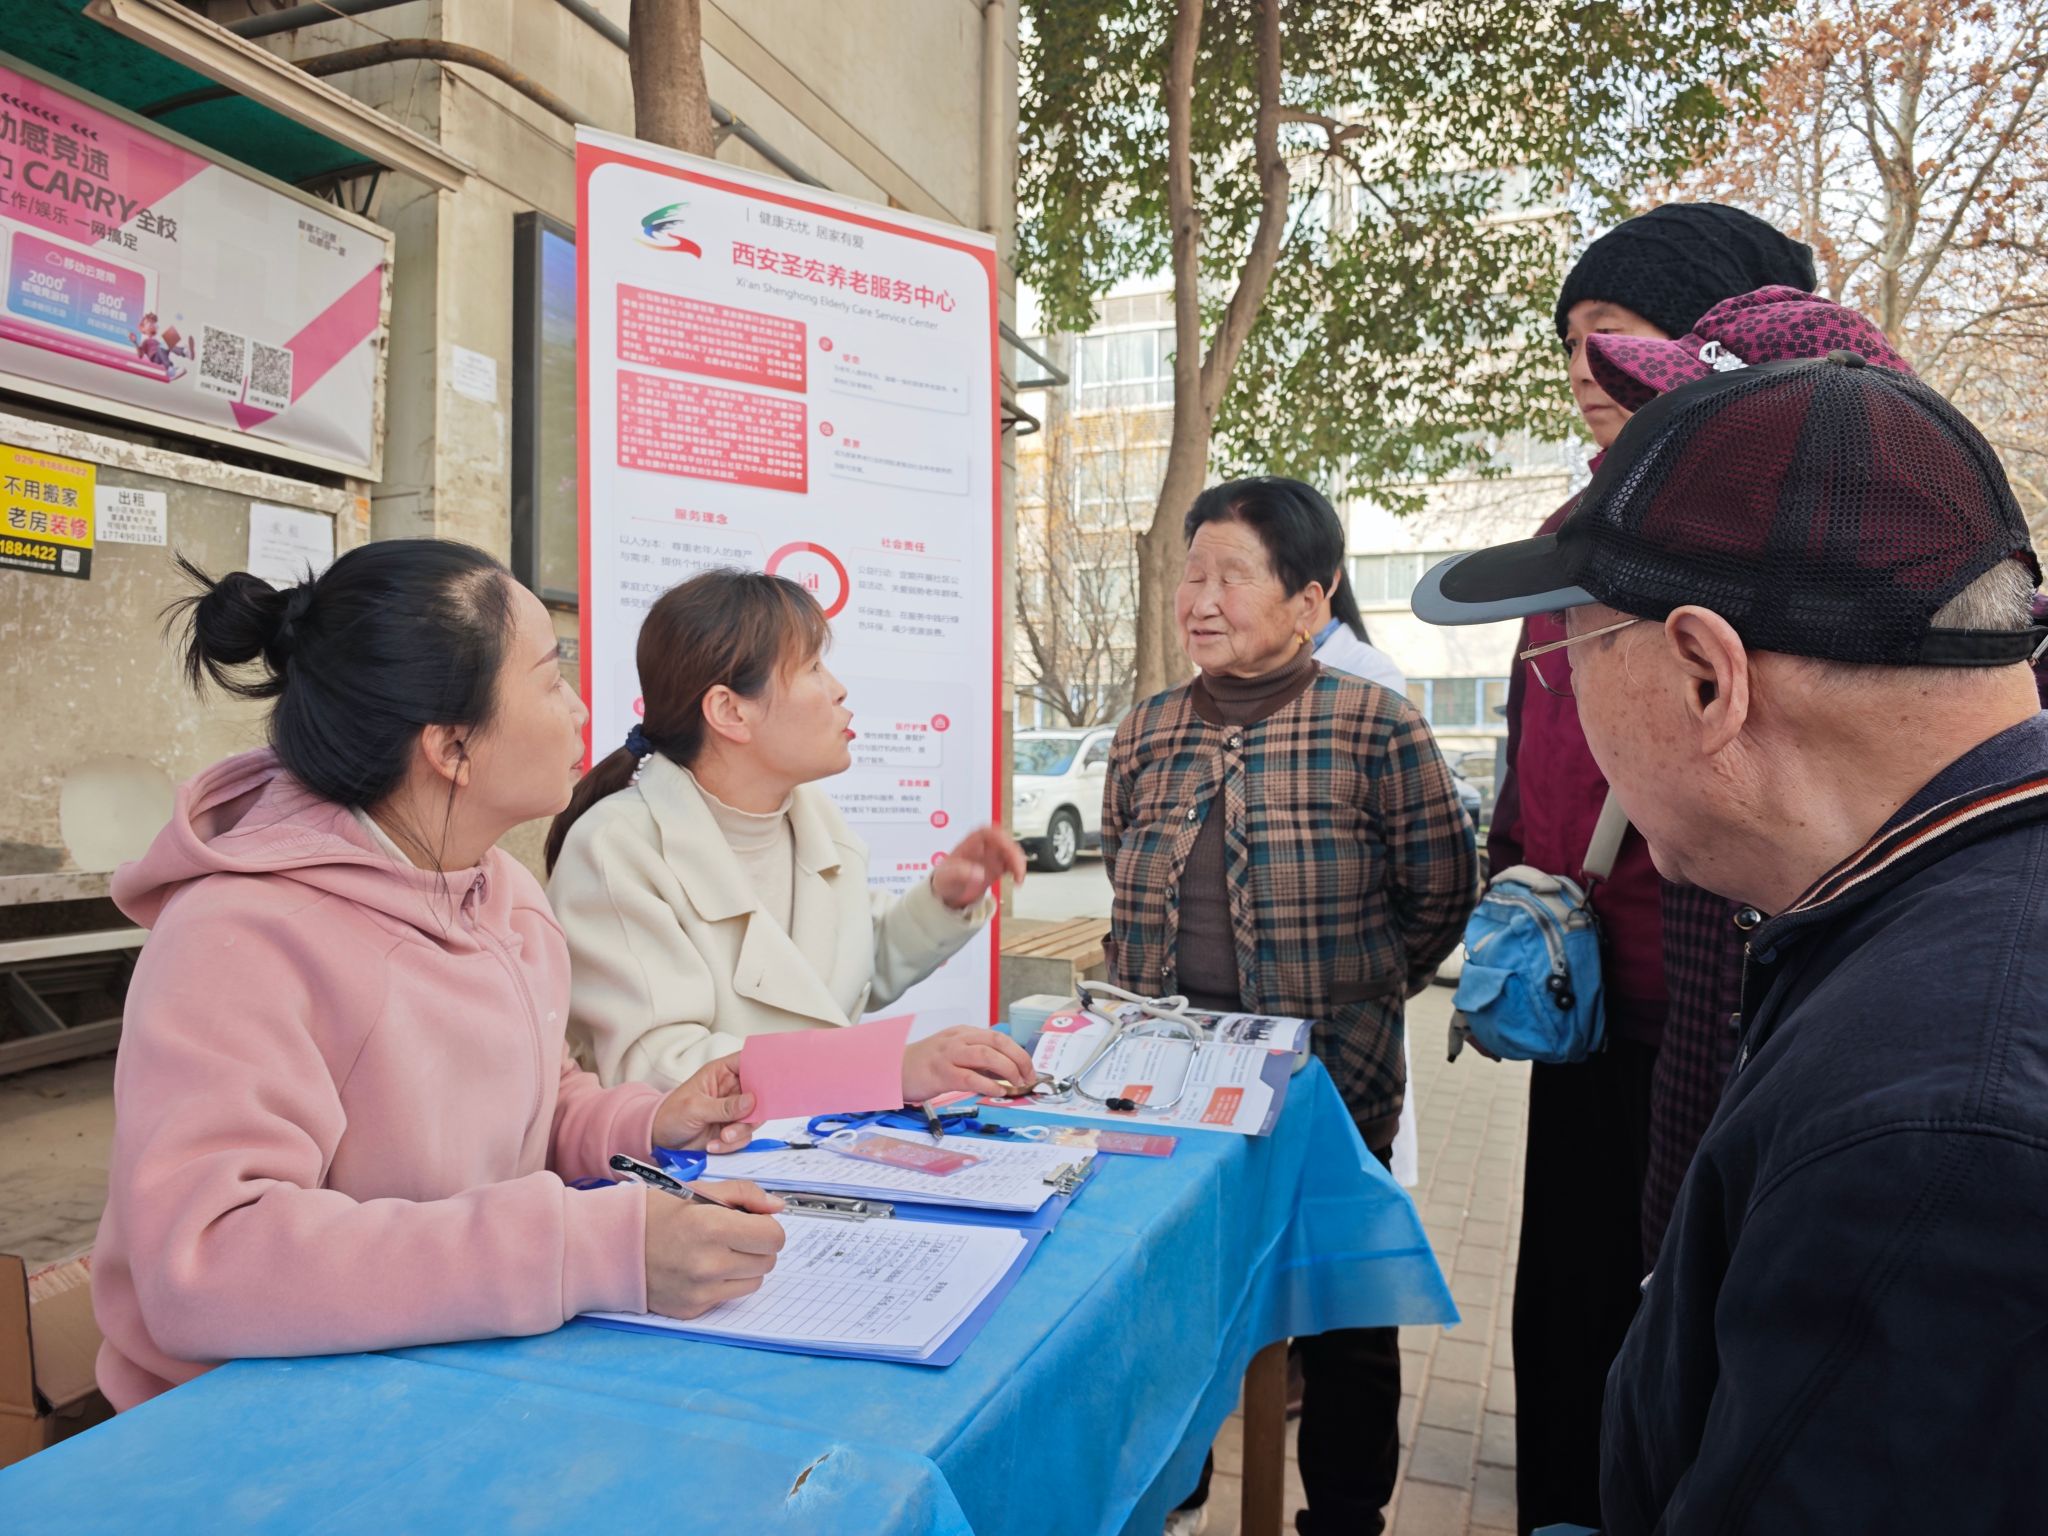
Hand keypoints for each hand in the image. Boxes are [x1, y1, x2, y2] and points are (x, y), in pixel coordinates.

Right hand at [643, 1181, 785, 1318]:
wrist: (610, 1246)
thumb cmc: (654, 1213)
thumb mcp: (698, 1190)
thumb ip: (744, 1194)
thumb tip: (777, 1207)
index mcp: (712, 1227)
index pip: (773, 1237)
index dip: (767, 1226)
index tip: (755, 1222)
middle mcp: (708, 1263)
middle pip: (768, 1261)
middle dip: (758, 1246)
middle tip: (735, 1236)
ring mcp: (700, 1291)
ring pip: (754, 1282)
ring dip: (744, 1267)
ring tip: (717, 1251)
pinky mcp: (692, 1309)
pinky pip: (728, 1297)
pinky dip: (723, 1283)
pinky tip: (699, 1268)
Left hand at [653, 1057, 758, 1151]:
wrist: (660, 1140)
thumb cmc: (671, 1114)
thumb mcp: (695, 1107)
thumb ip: (724, 1106)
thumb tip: (751, 1101)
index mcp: (721, 1073)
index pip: (748, 1061)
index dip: (762, 1066)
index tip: (771, 1078)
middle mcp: (731, 1090)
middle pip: (759, 1094)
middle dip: (754, 1110)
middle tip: (744, 1120)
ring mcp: (733, 1111)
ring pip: (754, 1119)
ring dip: (740, 1131)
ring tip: (723, 1137)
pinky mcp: (732, 1129)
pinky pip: (744, 1137)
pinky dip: (732, 1144)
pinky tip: (714, 1145)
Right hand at [902, 1025, 1037, 1102]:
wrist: (893, 1069)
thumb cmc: (926, 1064)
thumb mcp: (955, 1054)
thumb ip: (978, 1061)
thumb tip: (1007, 1072)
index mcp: (963, 1033)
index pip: (998, 1037)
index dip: (1018, 1052)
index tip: (1029, 1069)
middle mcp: (958, 1039)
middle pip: (996, 1042)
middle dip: (1018, 1058)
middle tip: (1028, 1076)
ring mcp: (948, 1055)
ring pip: (985, 1055)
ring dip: (1007, 1069)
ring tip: (1017, 1083)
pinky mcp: (940, 1073)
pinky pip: (969, 1077)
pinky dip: (988, 1084)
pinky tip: (997, 1091)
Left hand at [932, 824, 1027, 908]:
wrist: (947, 894)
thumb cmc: (944, 880)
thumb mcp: (946, 876)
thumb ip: (960, 872)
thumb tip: (978, 872)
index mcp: (971, 843)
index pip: (989, 832)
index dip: (1001, 838)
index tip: (1007, 850)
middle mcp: (984, 848)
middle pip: (1005, 842)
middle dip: (1014, 854)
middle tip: (1016, 869)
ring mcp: (991, 858)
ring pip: (1012, 852)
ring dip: (1018, 863)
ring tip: (1018, 877)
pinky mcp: (997, 868)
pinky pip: (1012, 865)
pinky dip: (1017, 871)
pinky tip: (1017, 880)